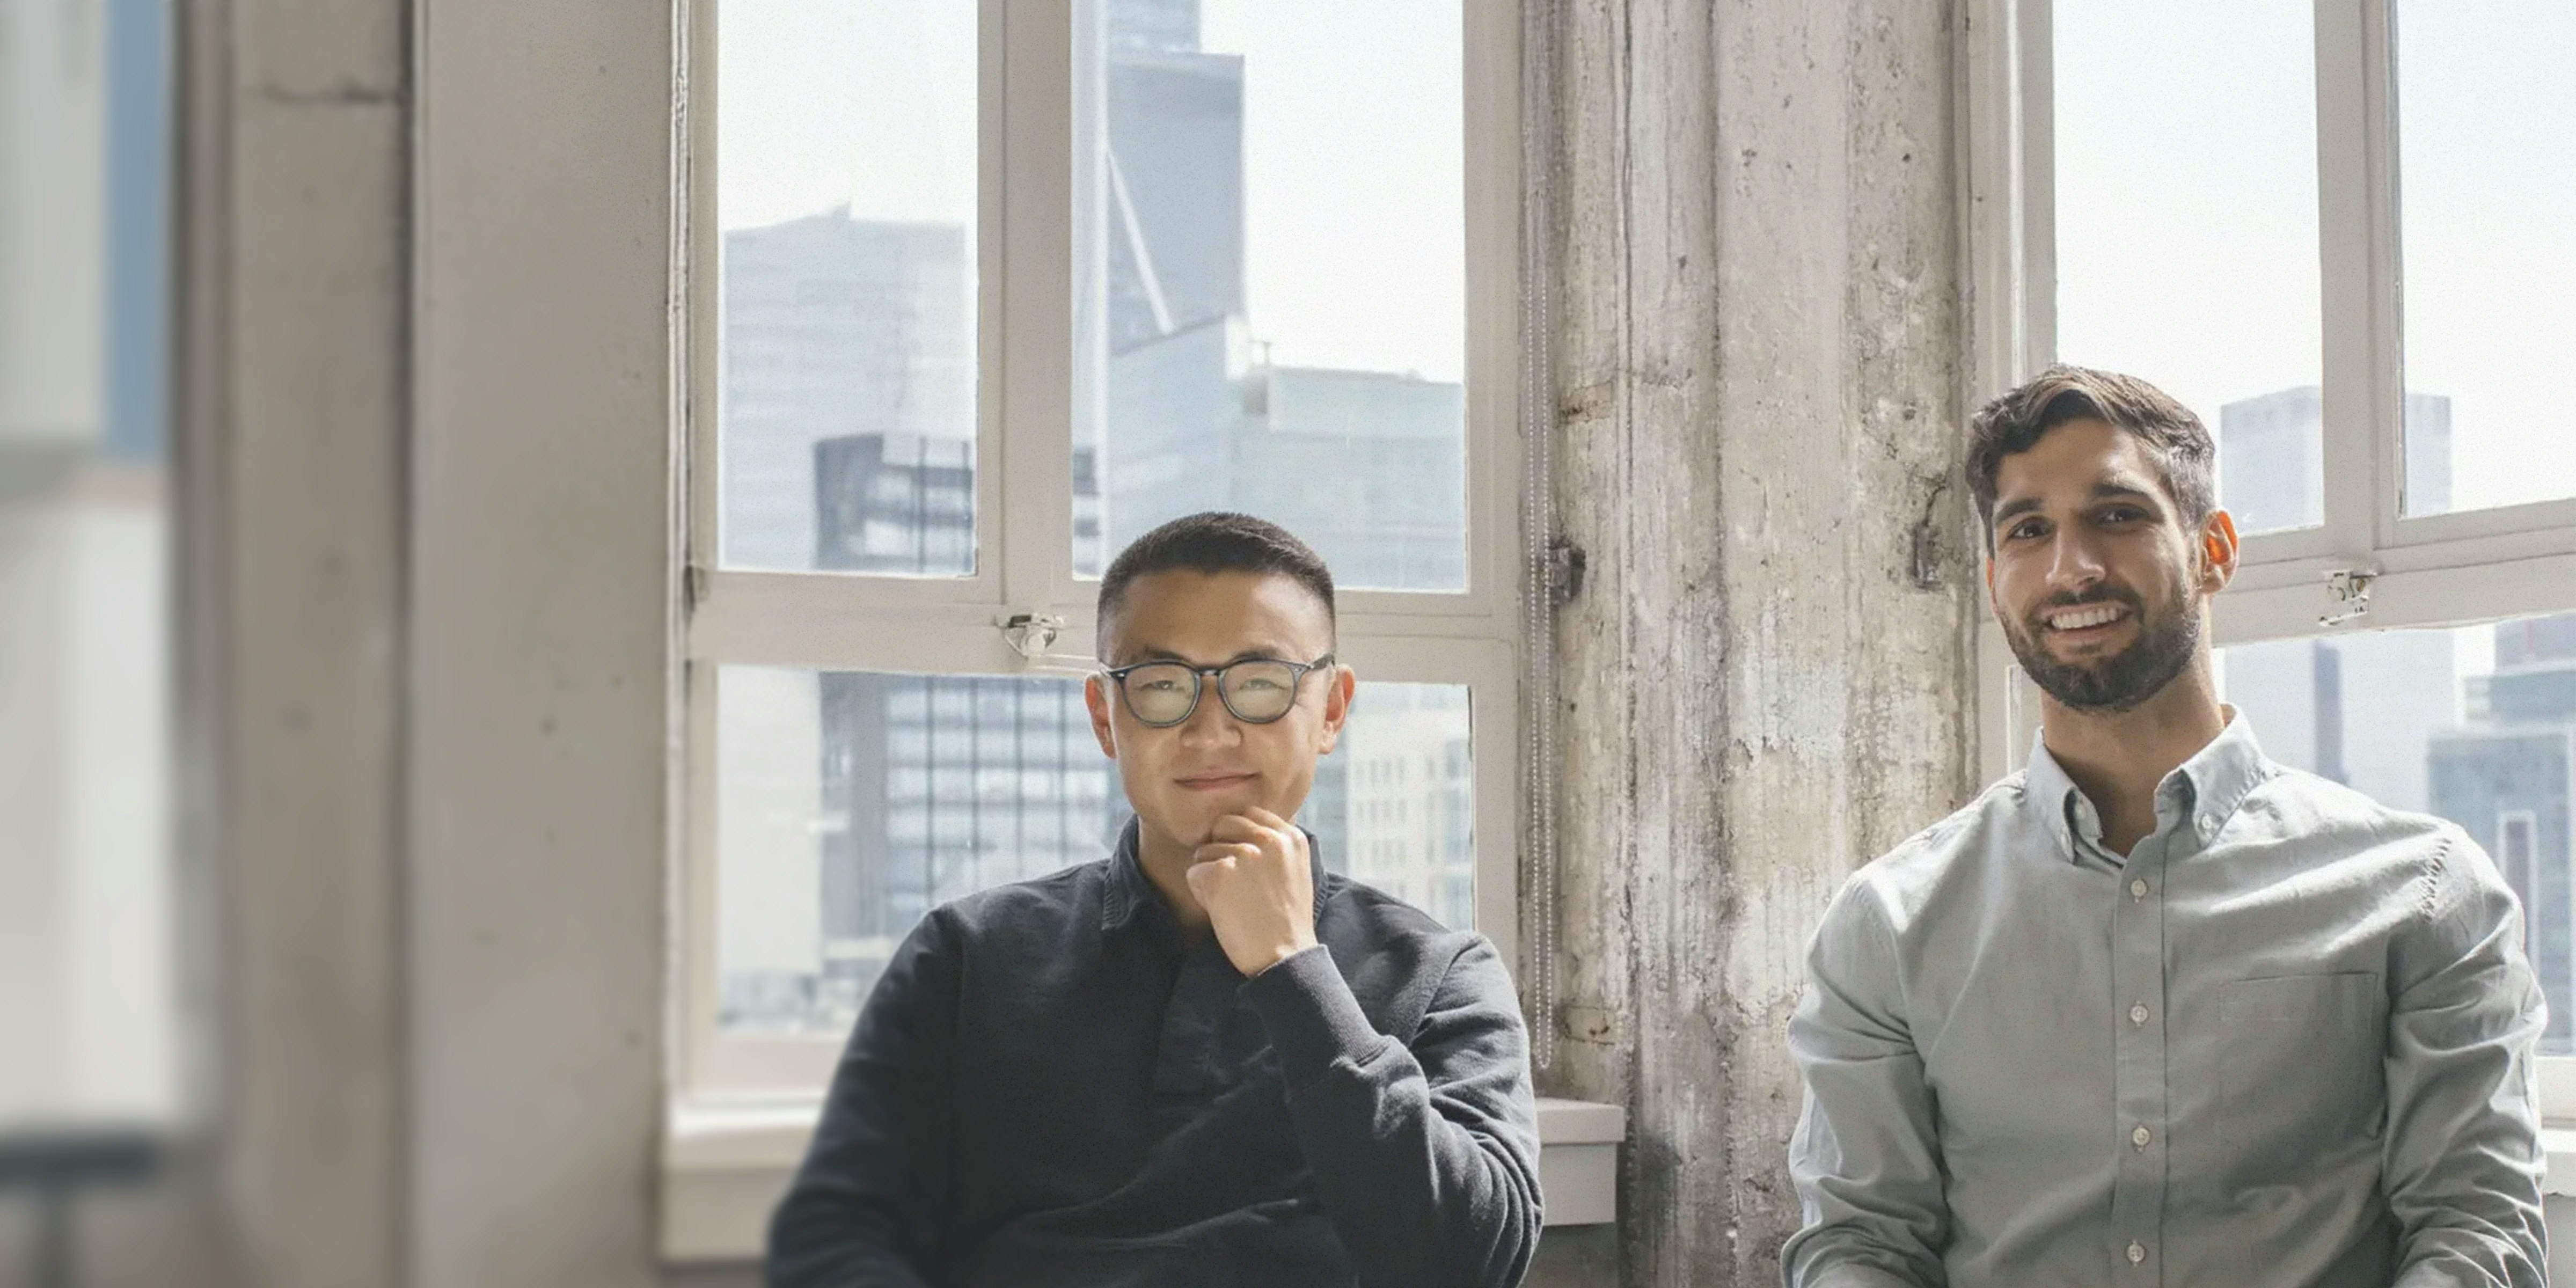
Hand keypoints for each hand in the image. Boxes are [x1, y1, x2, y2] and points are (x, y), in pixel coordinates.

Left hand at [1185, 807, 1318, 976]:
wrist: (1284, 957)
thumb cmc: (1286, 922)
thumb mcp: (1295, 871)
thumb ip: (1275, 846)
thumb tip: (1242, 826)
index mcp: (1291, 837)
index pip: (1249, 814)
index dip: (1238, 837)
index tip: (1243, 864)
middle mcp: (1270, 839)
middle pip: (1222, 825)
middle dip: (1219, 850)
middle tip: (1233, 883)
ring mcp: (1245, 855)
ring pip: (1205, 850)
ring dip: (1210, 876)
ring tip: (1235, 902)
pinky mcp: (1221, 874)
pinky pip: (1193, 872)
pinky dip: (1200, 893)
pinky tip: (1223, 910)